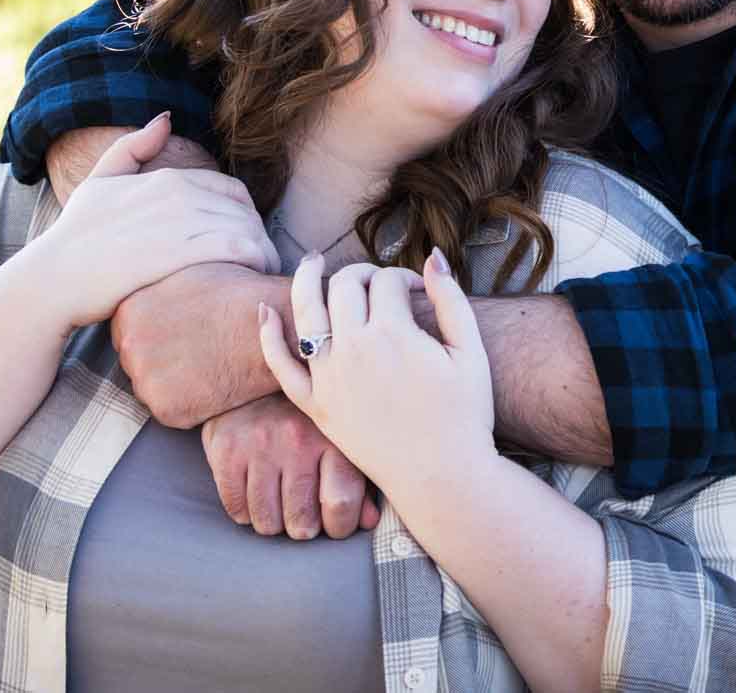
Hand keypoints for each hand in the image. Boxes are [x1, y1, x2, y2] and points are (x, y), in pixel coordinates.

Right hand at [28, 114, 279, 330]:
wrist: (54, 280)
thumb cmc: (75, 236)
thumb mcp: (99, 181)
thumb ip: (133, 147)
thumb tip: (165, 118)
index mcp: (166, 178)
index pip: (232, 190)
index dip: (245, 216)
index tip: (246, 242)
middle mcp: (178, 194)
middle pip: (245, 210)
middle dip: (259, 236)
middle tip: (260, 263)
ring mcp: (180, 222)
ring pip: (247, 229)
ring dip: (263, 252)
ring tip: (261, 275)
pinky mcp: (182, 253)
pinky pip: (239, 250)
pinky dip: (256, 262)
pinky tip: (253, 279)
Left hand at [112, 264, 285, 426]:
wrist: (274, 327)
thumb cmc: (237, 294)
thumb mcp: (186, 273)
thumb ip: (155, 289)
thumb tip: (147, 288)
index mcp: (128, 311)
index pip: (128, 332)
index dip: (157, 334)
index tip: (180, 333)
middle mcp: (129, 347)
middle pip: (137, 362)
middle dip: (161, 360)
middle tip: (197, 350)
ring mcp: (147, 382)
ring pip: (153, 388)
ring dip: (174, 384)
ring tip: (207, 365)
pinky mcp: (169, 411)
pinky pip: (173, 412)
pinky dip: (192, 404)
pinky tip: (213, 383)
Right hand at [200, 393, 382, 539]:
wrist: (258, 371)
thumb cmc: (306, 415)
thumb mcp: (339, 438)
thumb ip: (358, 480)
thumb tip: (368, 521)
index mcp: (332, 437)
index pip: (341, 504)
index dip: (340, 526)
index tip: (334, 522)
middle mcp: (296, 440)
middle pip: (301, 523)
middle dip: (303, 526)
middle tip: (302, 511)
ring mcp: (259, 444)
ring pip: (266, 522)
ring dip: (273, 521)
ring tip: (278, 500)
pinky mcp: (226, 448)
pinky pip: (236, 508)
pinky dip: (245, 510)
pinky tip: (254, 490)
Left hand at [258, 252, 495, 496]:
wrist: (442, 477)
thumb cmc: (465, 416)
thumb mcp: (470, 352)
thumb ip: (451, 299)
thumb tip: (433, 257)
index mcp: (394, 333)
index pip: (386, 281)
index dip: (404, 277)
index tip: (418, 291)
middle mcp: (354, 349)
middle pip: (345, 286)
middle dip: (362, 274)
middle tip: (377, 284)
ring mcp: (330, 377)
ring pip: (306, 311)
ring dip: (306, 279)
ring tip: (312, 262)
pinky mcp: (316, 405)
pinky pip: (281, 366)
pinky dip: (269, 336)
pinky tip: (264, 310)